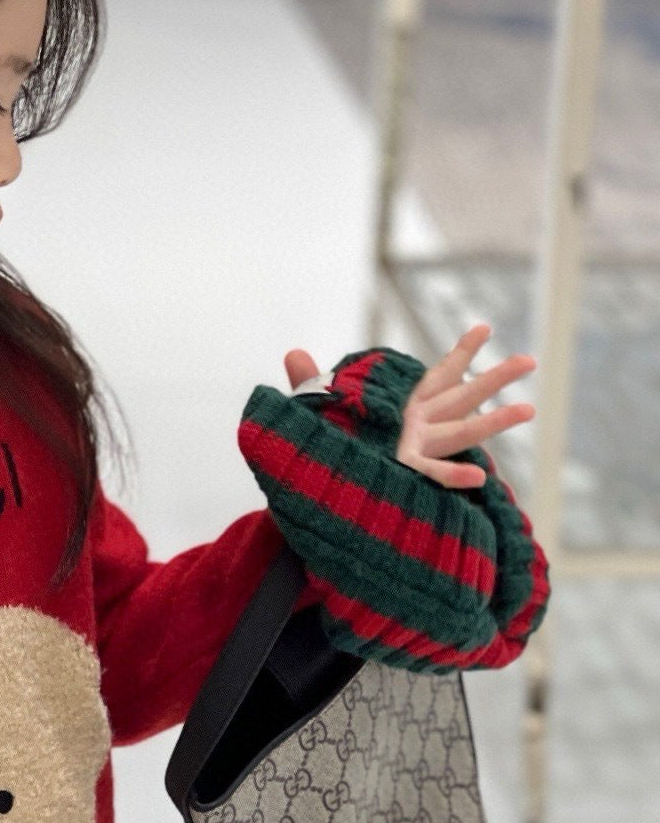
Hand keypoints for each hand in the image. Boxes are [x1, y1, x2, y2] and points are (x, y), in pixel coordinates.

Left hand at [283, 323, 536, 491]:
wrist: (321, 495)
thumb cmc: (326, 452)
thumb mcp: (317, 412)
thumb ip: (310, 383)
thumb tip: (292, 351)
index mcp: (403, 408)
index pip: (437, 376)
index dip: (461, 353)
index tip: (485, 327)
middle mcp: (419, 427)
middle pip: (464, 397)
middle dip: (495, 378)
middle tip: (531, 359)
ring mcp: (418, 452)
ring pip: (464, 432)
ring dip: (496, 422)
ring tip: (530, 409)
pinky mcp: (406, 476)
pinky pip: (435, 476)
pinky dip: (455, 477)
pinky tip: (478, 478)